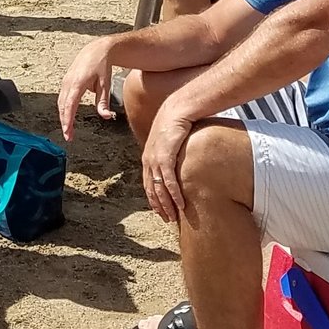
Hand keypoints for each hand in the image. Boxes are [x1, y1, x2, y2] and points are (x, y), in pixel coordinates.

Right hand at [55, 36, 118, 142]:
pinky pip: (62, 97)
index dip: (67, 121)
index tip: (68, 133)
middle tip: (68, 137)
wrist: (97, 50)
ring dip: (63, 117)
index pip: (69, 106)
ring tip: (68, 130)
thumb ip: (103, 102)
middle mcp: (68, 82)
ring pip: (61, 103)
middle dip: (64, 122)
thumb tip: (105, 116)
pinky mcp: (66, 81)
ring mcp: (65, 81)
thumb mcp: (106, 84)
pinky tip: (67, 117)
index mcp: (77, 83)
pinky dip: (63, 109)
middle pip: (62, 106)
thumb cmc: (102, 66)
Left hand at [141, 103, 196, 222]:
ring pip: (159, 189)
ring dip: (166, 204)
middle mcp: (148, 160)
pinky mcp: (165, 156)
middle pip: (151, 189)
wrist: (177, 109)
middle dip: (158, 206)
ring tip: (173, 217)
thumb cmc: (176, 123)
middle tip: (166, 219)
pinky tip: (180, 204)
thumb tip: (178, 163)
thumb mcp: (170, 141)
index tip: (160, 210)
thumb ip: (171, 154)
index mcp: (148, 157)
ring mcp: (155, 159)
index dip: (153, 198)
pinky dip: (174, 194)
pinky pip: (169, 180)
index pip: (148, 183)